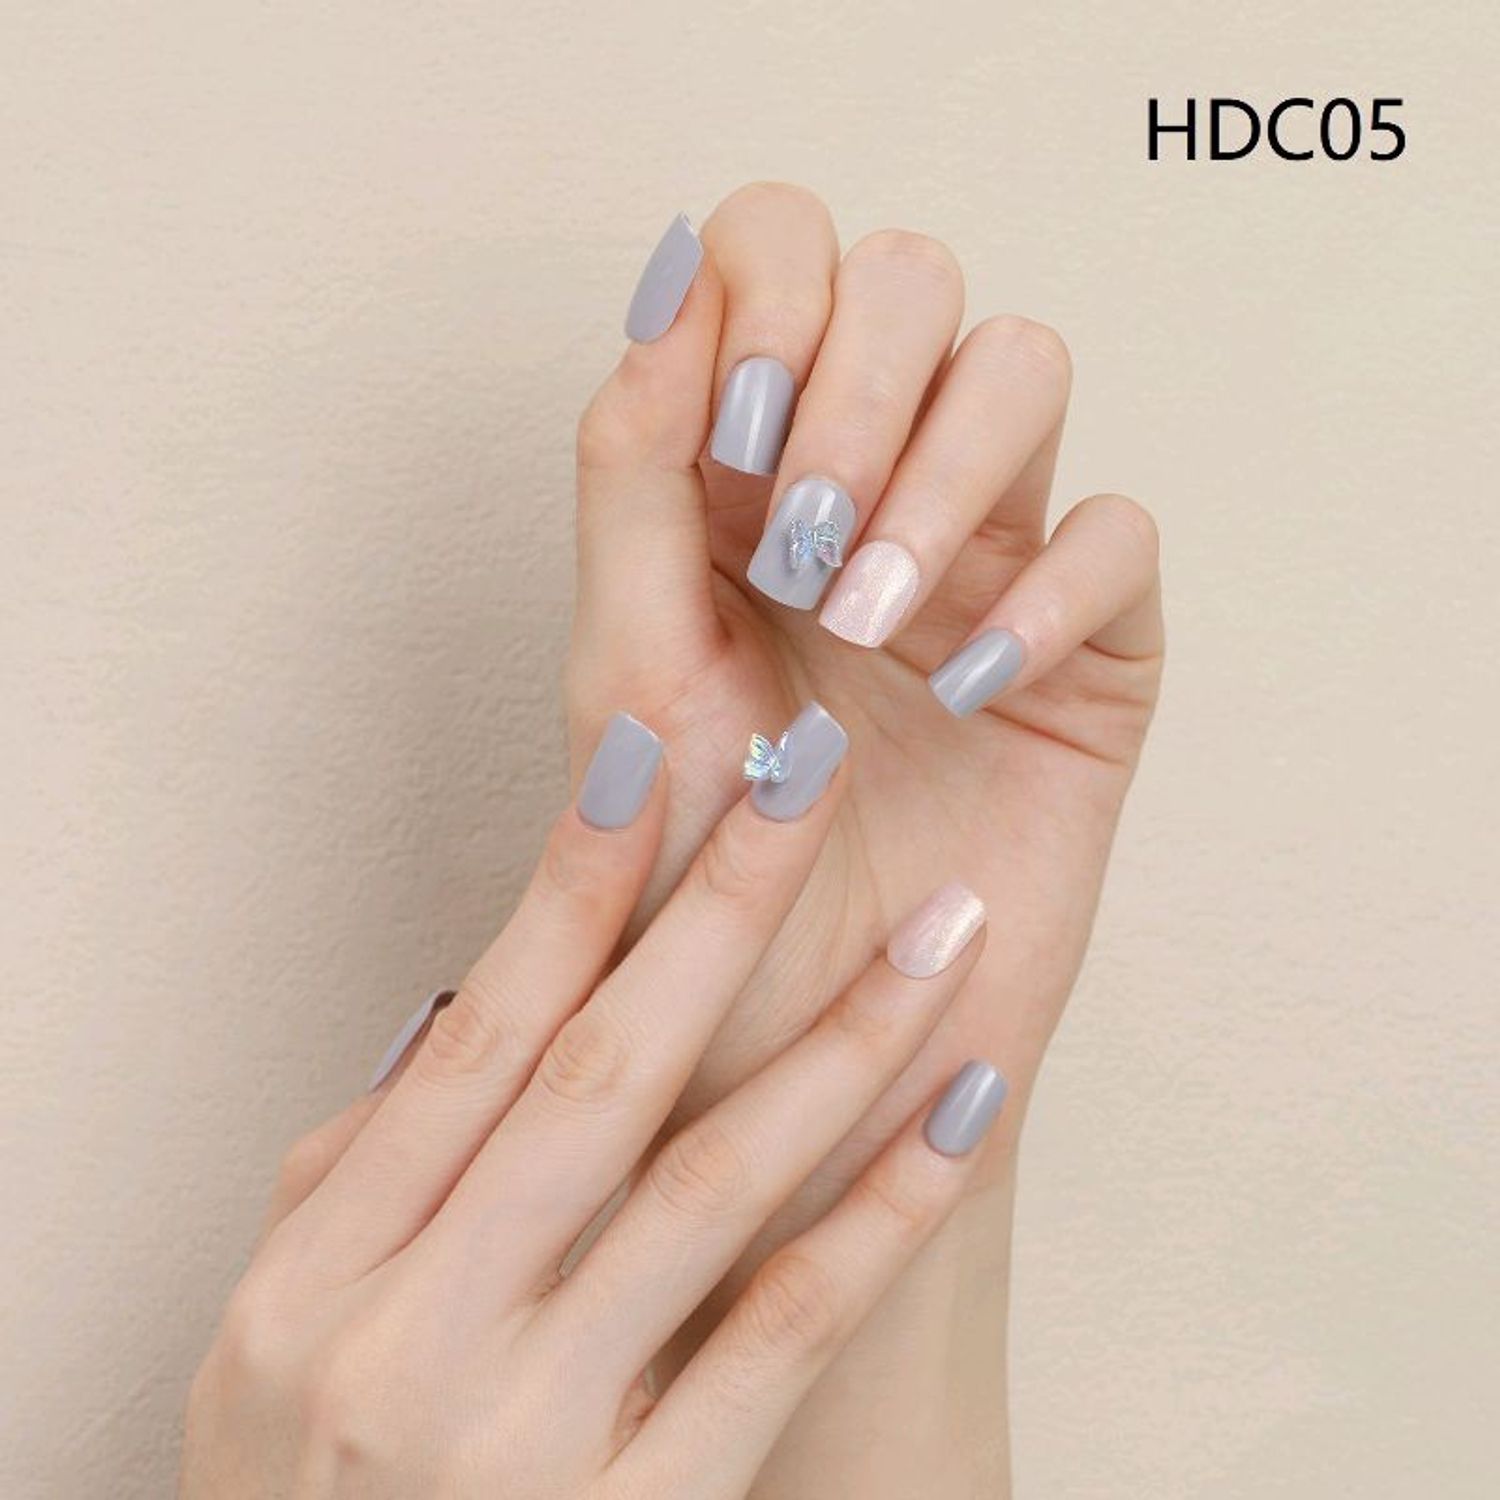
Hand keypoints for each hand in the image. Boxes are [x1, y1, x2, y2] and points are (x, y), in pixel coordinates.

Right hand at [180, 719, 1000, 1498]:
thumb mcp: (275, 1344)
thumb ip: (360, 1178)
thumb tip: (472, 1010)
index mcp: (318, 1276)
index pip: (479, 1039)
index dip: (574, 887)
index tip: (659, 757)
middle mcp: (414, 1339)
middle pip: (601, 1073)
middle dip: (721, 904)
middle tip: (811, 771)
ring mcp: (531, 1434)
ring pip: (711, 1188)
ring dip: (840, 1039)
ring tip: (942, 929)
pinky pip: (785, 1339)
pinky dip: (883, 1216)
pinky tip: (962, 1112)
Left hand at [570, 184, 1162, 1491]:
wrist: (803, 1051)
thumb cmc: (694, 876)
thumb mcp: (627, 669)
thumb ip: (633, 475)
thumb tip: (665, 280)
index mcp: (743, 472)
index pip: (777, 254)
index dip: (763, 300)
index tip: (732, 444)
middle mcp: (868, 486)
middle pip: (911, 280)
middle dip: (855, 386)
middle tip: (804, 543)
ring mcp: (985, 558)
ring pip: (1024, 367)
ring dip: (947, 471)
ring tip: (870, 620)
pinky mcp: (1088, 648)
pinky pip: (1118, 536)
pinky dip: (1050, 589)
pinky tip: (967, 686)